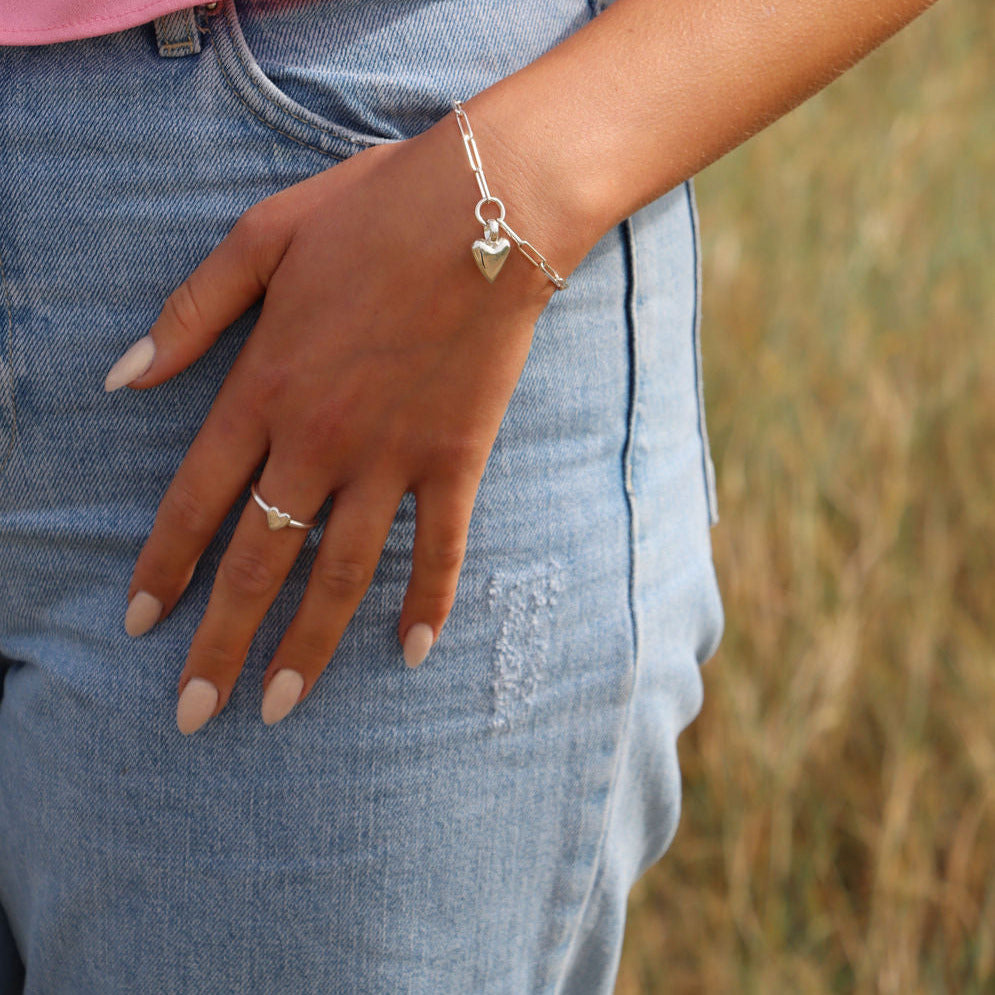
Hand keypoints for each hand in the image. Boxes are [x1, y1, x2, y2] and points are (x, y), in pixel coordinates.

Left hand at [105, 114, 557, 733]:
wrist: (489, 210)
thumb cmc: (371, 213)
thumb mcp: (260, 239)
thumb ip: (189, 315)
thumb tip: (121, 378)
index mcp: (265, 387)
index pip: (197, 499)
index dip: (163, 568)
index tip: (140, 624)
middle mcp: (321, 439)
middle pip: (260, 559)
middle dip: (220, 642)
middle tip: (195, 714)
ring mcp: (393, 457)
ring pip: (342, 572)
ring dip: (309, 645)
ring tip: (281, 706)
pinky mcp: (457, 459)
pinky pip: (442, 547)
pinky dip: (428, 601)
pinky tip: (411, 652)